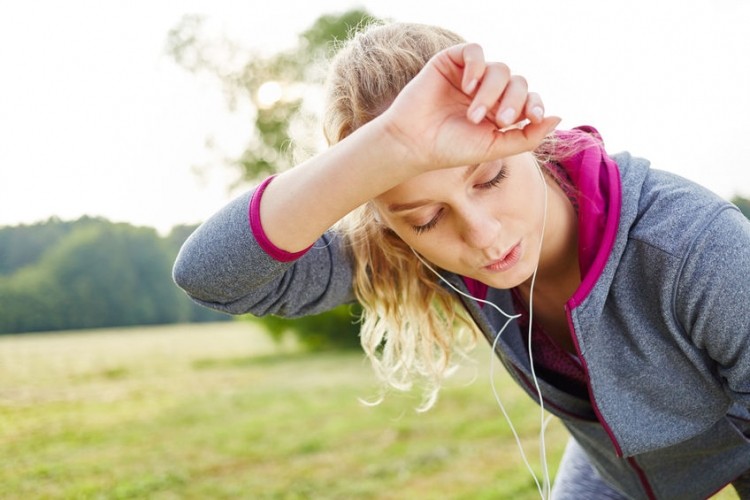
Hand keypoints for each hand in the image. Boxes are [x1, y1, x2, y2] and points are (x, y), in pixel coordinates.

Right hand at [380, 43, 560, 172]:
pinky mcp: (451, 62)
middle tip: (498, 120)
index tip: (530, 117)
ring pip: (499, 69)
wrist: (414, 143)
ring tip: (474, 113)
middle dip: (513, 101)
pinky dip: (477, 66)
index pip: (528, 98)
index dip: (534, 104)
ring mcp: (469, 76)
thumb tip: (557, 118)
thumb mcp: (495, 148)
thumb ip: (527, 137)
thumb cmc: (450, 149)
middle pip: (518, 82)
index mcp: (499, 112)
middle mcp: (487, 92)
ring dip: (491, 92)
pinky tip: (468, 86)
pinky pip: (475, 51)